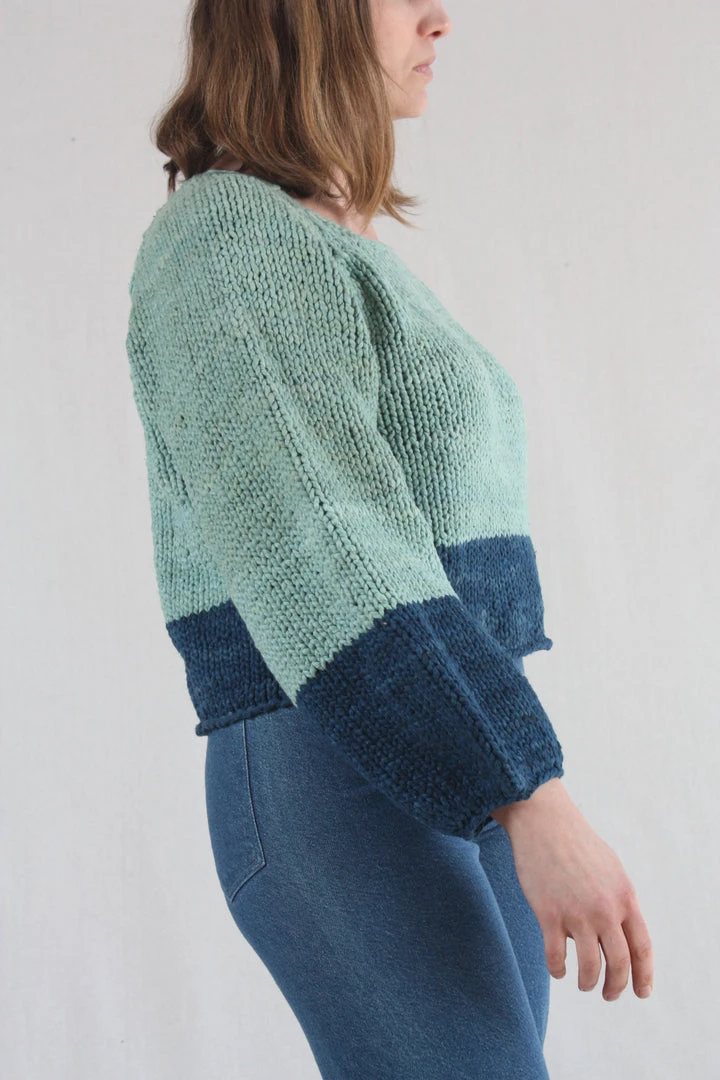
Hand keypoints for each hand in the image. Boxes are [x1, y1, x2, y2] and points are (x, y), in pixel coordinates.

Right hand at [490, 778, 653, 1001]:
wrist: (544, 821)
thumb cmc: (576, 843)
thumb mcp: (611, 869)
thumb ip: (619, 900)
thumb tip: (621, 932)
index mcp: (624, 897)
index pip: (642, 947)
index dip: (644, 975)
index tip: (642, 991)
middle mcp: (605, 909)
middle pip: (619, 964)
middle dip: (616, 986)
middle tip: (609, 995)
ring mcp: (577, 913)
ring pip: (589, 968)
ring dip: (587, 982)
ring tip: (583, 983)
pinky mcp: (548, 914)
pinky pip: (556, 957)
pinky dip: (558, 970)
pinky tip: (558, 970)